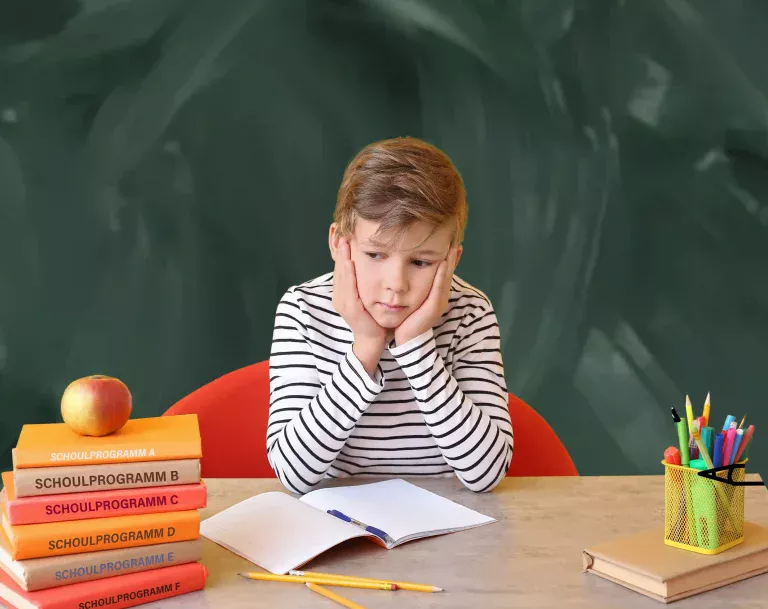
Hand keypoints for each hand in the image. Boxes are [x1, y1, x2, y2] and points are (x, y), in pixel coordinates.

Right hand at [332, 237, 386, 365]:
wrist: (374, 339)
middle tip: (342, 234)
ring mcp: (343, 303)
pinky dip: (349, 274)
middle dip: (340, 252)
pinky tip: (350, 262)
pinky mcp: (350, 308)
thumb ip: (364, 282)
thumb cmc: (373, 318)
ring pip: (342, 276)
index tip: (345, 237)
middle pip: (339, 269)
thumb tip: (365, 265)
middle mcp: (339, 297)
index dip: (341, 253)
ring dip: (343, 258)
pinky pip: (349, 287)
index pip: (340, 269)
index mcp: (342, 293)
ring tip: (344, 243)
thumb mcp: (366, 296)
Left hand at [394, 246, 459, 346]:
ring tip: (452, 248)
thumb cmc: (406, 319)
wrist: (404, 339)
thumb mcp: (412, 299)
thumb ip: (414, 287)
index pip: (444, 274)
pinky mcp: (434, 307)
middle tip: (455, 242)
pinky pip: (439, 288)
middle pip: (448, 274)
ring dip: (450, 263)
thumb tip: (410, 272)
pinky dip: (442, 274)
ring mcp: (439, 303)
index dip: (449, 261)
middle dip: (452, 258)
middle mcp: (440, 298)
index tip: (452, 246)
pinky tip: (442, 262)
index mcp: (436, 296)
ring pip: (446, 279)